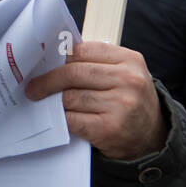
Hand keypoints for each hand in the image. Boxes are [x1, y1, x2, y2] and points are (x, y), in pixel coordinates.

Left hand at [26, 41, 165, 160]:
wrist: (153, 136)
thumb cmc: (129, 99)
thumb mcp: (123, 74)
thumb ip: (95, 63)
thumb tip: (52, 59)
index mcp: (130, 60)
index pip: (83, 51)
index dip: (59, 57)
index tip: (42, 62)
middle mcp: (128, 80)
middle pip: (73, 73)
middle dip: (48, 80)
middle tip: (33, 87)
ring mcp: (121, 105)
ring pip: (71, 97)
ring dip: (52, 100)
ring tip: (43, 101)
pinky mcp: (110, 128)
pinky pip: (73, 119)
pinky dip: (61, 117)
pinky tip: (57, 116)